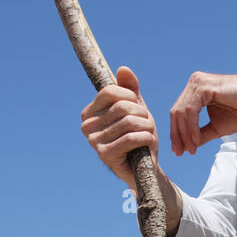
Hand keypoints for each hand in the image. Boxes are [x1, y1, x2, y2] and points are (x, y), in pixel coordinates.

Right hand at [81, 66, 157, 187]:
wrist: (145, 167)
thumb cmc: (139, 136)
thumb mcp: (137, 109)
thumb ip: (130, 89)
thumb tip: (123, 69)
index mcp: (90, 112)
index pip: (110, 91)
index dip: (130, 96)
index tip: (138, 107)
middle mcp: (87, 126)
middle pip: (122, 106)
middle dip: (142, 114)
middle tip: (146, 124)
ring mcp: (93, 141)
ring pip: (128, 121)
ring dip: (146, 126)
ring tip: (148, 133)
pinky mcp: (104, 155)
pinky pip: (130, 138)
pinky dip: (146, 138)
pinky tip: (149, 142)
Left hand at [169, 71, 236, 155]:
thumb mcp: (218, 127)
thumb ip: (201, 134)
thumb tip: (187, 146)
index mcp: (196, 91)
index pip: (179, 113)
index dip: (177, 133)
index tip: (180, 151)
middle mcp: (195, 83)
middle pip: (176, 112)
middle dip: (177, 135)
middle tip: (180, 153)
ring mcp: (198, 83)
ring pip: (181, 112)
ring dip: (184, 134)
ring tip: (191, 149)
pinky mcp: (205, 86)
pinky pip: (191, 111)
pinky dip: (191, 127)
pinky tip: (196, 140)